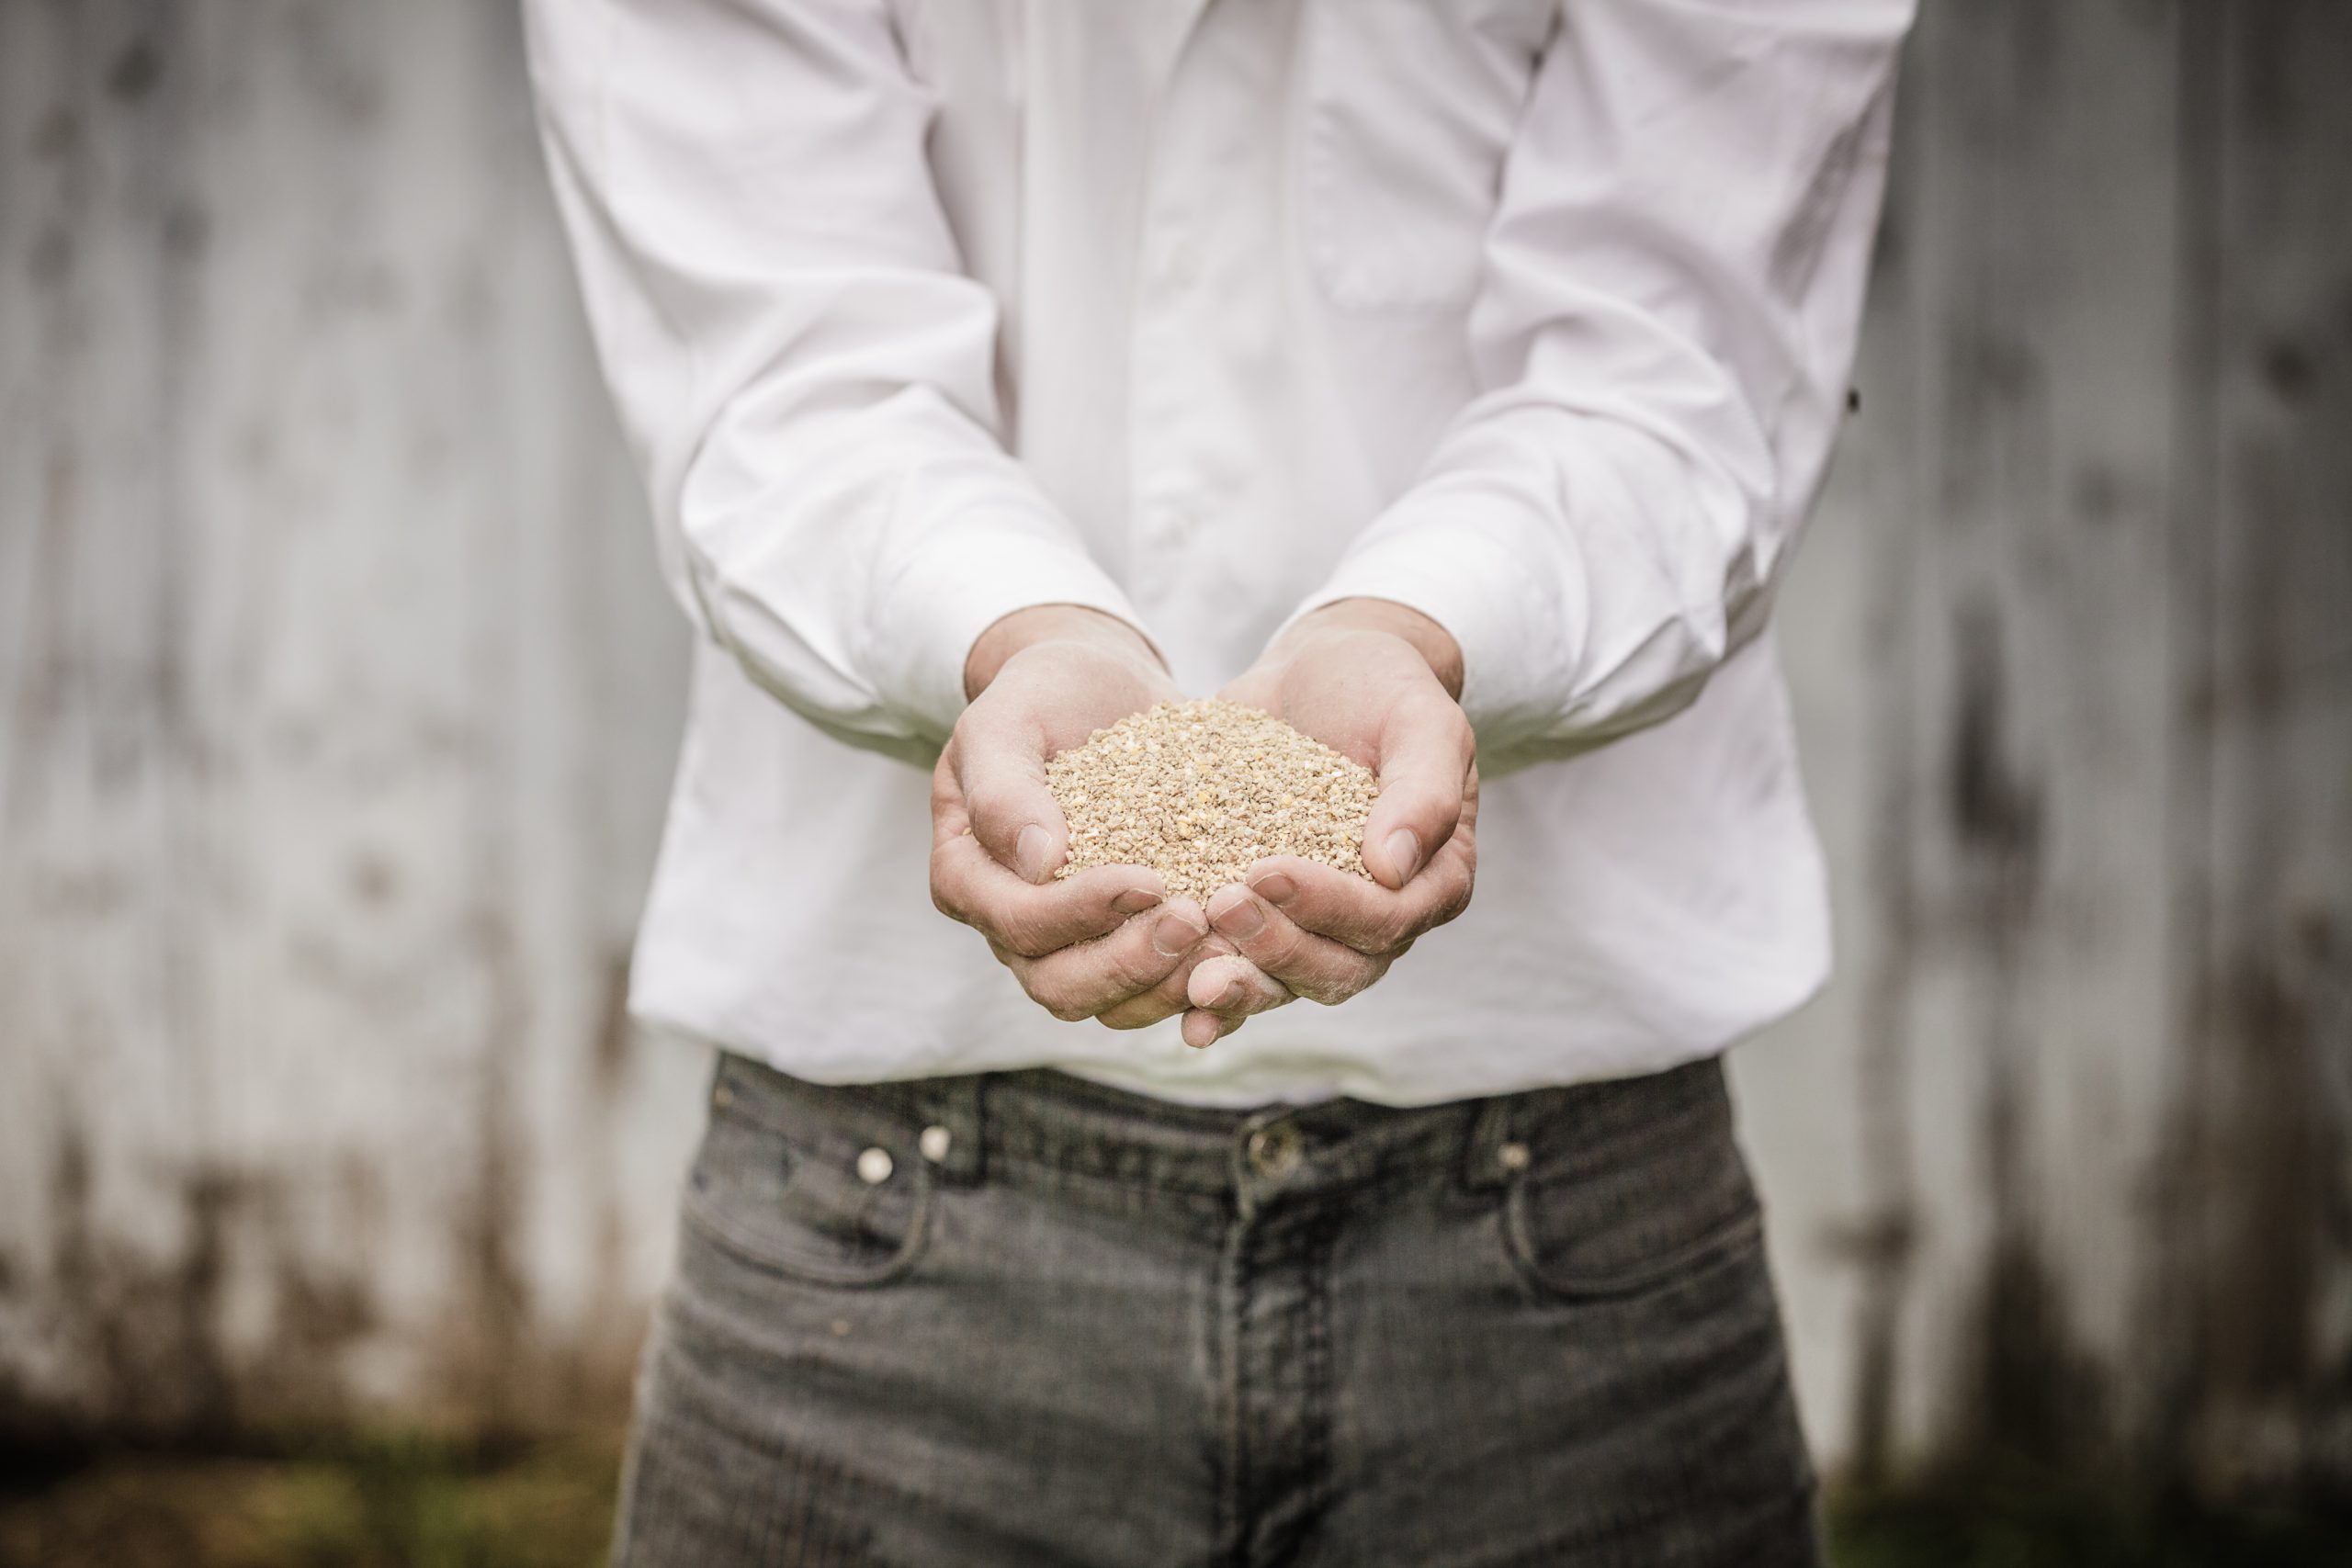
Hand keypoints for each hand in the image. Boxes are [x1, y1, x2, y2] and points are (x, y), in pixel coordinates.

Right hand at [931, 606, 1228, 1027]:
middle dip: (1129, 963)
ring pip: (1109, 1003)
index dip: (1080, 913)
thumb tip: (1037, 862)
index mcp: (967, 876)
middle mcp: (1011, 925)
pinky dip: (1197, 980)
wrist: (1094, 688)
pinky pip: (1157, 986)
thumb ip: (1003, 788)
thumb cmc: (1040, 694)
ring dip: (1168, 985)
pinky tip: (1246, 954)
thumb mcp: (1005, 719)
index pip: (1018, 921)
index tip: (1150, 879)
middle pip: (1060, 984)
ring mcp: (1069, 941)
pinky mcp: (1124, 939)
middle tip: (1196, 922)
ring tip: (1228, 946)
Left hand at [1179, 599, 1477, 1046]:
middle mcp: (1382, 918)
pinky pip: (1245, 968)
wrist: (1321, 673)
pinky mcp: (1267, 918)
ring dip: (1242, 986)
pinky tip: (1178, 1010)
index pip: (1389, 918)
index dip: (1330, 905)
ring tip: (1192, 982)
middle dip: (1278, 948)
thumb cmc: (1382, 686)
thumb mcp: (1419, 717)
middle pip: (1338, 967)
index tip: (1268, 871)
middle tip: (1221, 907)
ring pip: (1289, 983)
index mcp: (1433, 879)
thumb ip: (1424, 786)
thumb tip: (1394, 868)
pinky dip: (1214, 995)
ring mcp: (1320, 926)